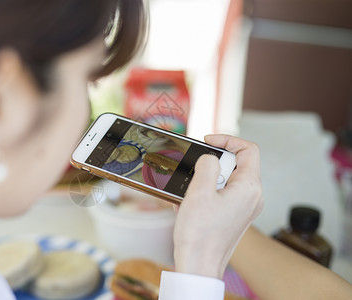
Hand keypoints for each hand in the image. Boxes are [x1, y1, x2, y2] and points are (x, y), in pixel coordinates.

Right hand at [173, 135, 262, 278]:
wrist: (198, 266)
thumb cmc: (200, 235)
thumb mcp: (199, 192)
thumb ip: (206, 165)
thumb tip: (209, 158)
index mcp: (249, 188)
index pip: (249, 149)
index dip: (228, 139)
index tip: (208, 142)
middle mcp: (252, 197)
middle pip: (236, 163)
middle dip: (212, 164)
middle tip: (196, 173)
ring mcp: (245, 208)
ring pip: (227, 179)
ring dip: (205, 180)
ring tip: (190, 192)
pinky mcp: (235, 216)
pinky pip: (222, 194)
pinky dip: (206, 192)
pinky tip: (189, 203)